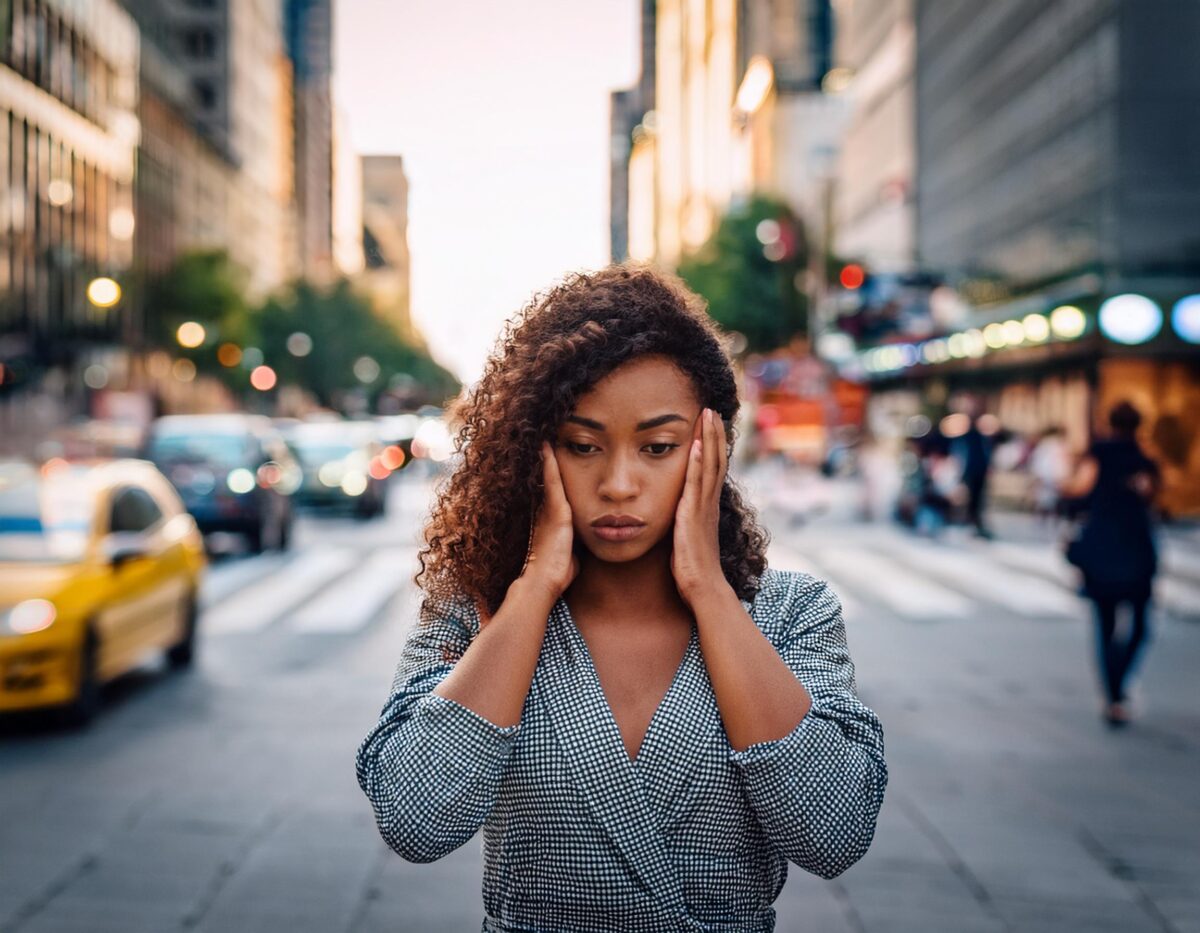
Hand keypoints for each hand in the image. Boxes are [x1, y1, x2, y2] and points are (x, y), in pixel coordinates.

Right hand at [520, 442, 578, 600]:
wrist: (544, 582)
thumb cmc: (557, 572)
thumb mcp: (570, 555)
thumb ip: (575, 546)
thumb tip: (581, 549)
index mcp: (551, 519)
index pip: (553, 490)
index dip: (551, 474)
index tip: (550, 458)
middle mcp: (547, 510)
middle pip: (547, 478)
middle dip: (545, 460)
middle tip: (543, 437)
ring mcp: (550, 509)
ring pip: (548, 476)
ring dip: (546, 457)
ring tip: (544, 435)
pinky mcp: (556, 511)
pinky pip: (553, 481)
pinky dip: (550, 463)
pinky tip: (547, 446)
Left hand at [672, 408, 728, 605]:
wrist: (703, 588)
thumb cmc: (693, 567)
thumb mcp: (688, 536)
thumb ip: (685, 519)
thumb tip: (676, 511)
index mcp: (707, 506)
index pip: (713, 467)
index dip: (712, 444)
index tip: (709, 423)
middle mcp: (709, 502)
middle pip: (716, 459)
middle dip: (713, 433)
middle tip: (711, 408)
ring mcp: (703, 508)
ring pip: (710, 466)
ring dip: (709, 439)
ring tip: (707, 415)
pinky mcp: (694, 516)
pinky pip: (696, 484)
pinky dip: (698, 463)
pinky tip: (696, 445)